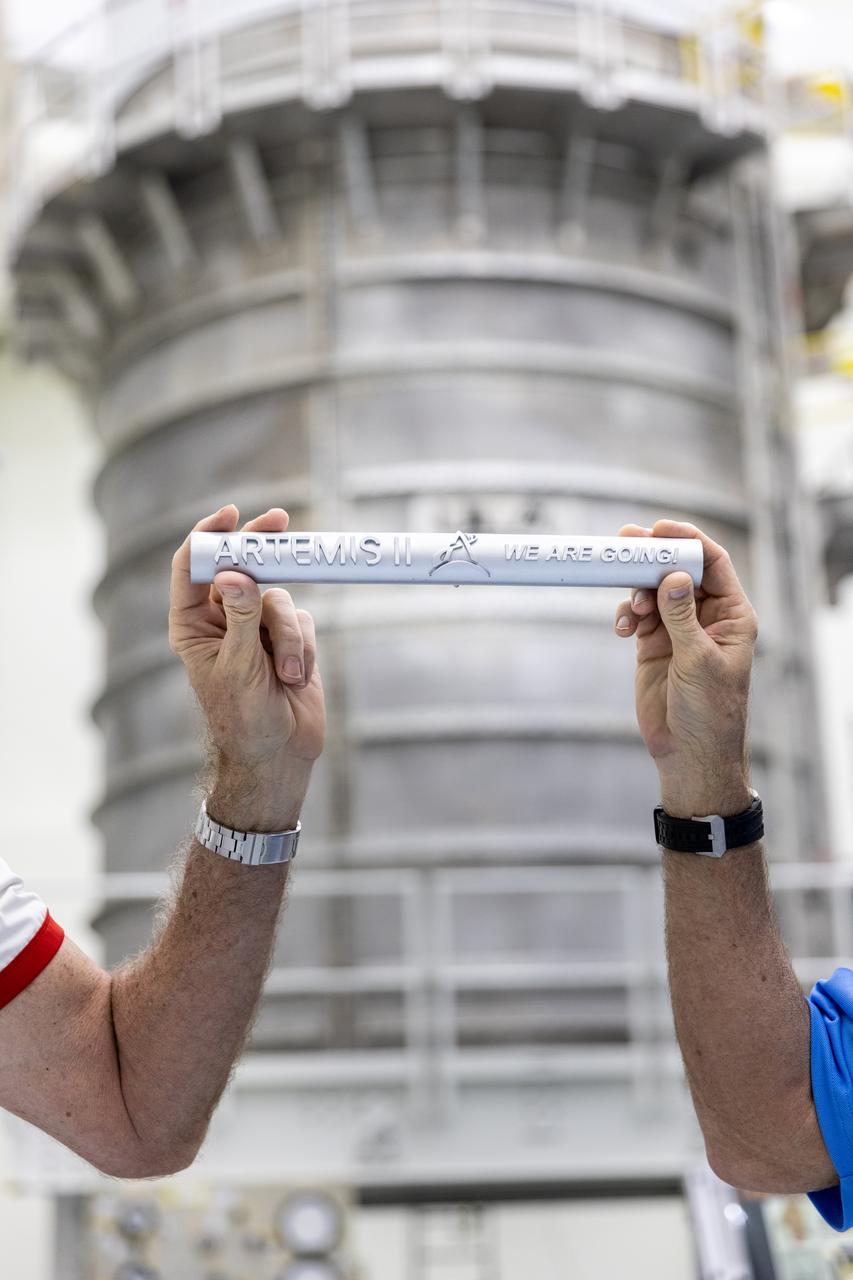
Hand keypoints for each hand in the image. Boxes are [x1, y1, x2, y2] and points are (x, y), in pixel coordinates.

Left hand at [169, 505, 325, 826]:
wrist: (278, 756)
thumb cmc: (245, 719)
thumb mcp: (240, 668)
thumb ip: (241, 618)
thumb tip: (236, 576)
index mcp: (192, 625)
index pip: (193, 569)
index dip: (208, 537)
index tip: (230, 515)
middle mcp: (223, 620)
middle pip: (241, 566)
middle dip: (260, 547)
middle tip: (279, 521)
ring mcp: (257, 628)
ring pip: (278, 597)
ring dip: (288, 636)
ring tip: (288, 675)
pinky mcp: (289, 639)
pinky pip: (301, 620)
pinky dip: (303, 648)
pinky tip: (297, 679)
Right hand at [613, 519, 757, 817]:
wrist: (689, 753)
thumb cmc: (708, 710)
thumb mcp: (698, 660)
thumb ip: (682, 616)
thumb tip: (672, 575)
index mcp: (732, 615)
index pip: (713, 564)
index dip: (688, 541)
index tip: (660, 529)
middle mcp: (705, 616)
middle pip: (678, 569)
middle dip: (653, 555)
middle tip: (626, 541)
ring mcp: (677, 629)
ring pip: (653, 590)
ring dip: (636, 589)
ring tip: (631, 609)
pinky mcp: (652, 644)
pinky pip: (636, 616)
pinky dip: (625, 616)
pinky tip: (622, 630)